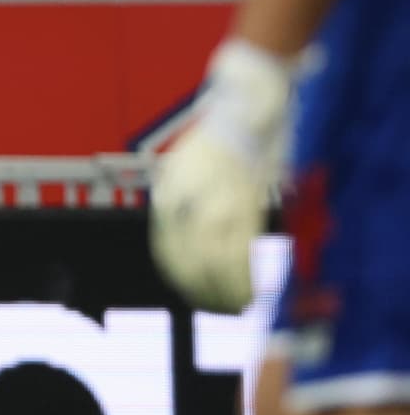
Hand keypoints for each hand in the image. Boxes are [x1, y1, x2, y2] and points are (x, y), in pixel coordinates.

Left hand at [148, 40, 292, 313]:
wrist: (241, 107)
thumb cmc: (220, 136)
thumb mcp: (186, 168)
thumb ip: (184, 200)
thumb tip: (191, 232)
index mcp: (167, 196)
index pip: (166, 249)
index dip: (179, 275)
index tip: (191, 290)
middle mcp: (183, 206)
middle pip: (186, 264)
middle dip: (200, 291)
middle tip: (216, 307)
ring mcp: (213, 207)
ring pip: (213, 267)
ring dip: (223, 294)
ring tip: (235, 308)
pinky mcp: (243, 208)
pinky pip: (240, 256)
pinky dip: (242, 280)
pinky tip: (248, 295)